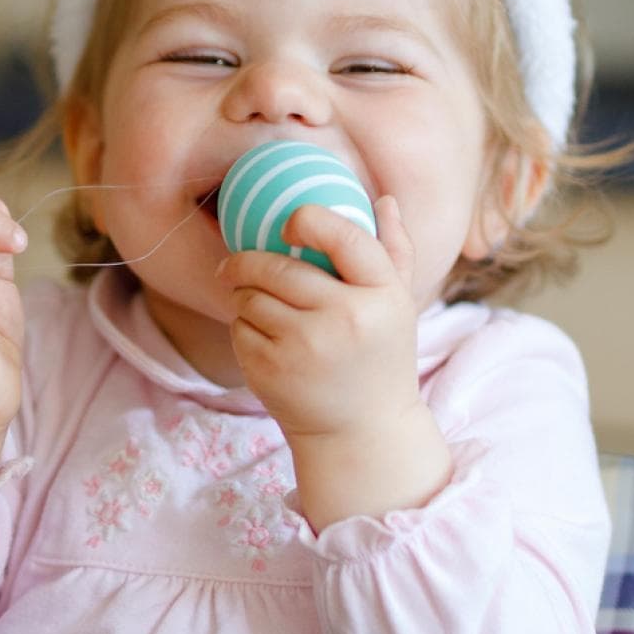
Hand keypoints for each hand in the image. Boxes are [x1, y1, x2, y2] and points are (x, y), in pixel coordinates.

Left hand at [216, 196, 451, 522]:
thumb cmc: (379, 359)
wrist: (362, 434)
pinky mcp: (272, 371)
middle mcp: (346, 318)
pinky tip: (264, 340)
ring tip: (259, 307)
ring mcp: (306, 347)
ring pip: (250, 297)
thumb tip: (385, 199)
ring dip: (245, 297)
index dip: (308, 221)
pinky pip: (239, 328)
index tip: (289, 225)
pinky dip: (243, 328)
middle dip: (247, 262)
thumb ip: (395, 251)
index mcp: (382, 294)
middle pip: (276, 267)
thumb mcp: (398, 306)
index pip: (343, 236)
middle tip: (235, 265)